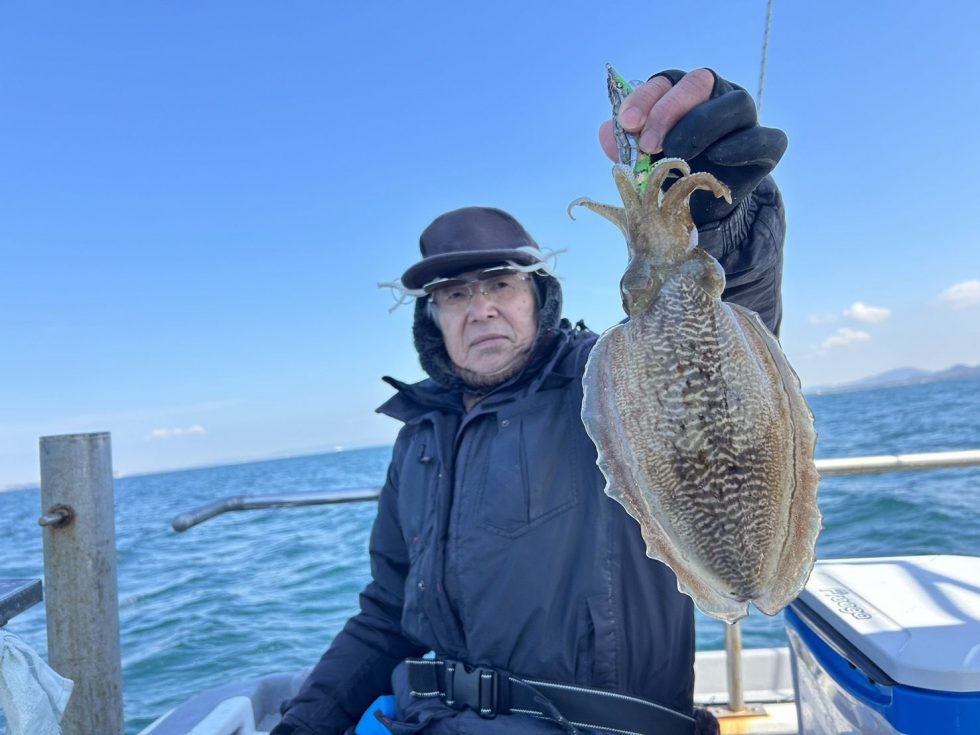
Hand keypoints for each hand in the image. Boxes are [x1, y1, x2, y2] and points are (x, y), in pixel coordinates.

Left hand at [599, 68, 786, 224]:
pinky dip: (742, 146)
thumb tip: (605, 133)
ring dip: (700, 127)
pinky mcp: (767, 147)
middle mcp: (718, 97)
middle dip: (669, 111)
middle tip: (648, 144)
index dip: (646, 98)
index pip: (667, 80)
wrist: (699, 209)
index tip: (627, 123)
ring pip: (735, 105)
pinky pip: (765, 138)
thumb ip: (626, 144)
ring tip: (677, 154)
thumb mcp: (643, 160)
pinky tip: (718, 158)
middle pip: (699, 82)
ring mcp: (745, 120)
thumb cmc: (670, 172)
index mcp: (685, 93)